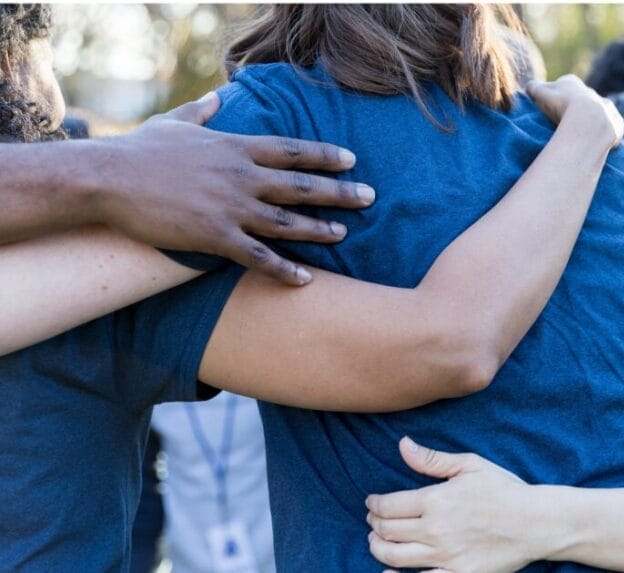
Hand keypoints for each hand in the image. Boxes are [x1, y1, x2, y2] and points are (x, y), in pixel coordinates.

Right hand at [91, 92, 374, 284]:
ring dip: (319, 230)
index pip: (292, 150)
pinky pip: (258, 257)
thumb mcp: (173, 124)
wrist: (108, 179)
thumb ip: (200, 114)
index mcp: (235, 148)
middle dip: (339, 192)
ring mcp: (230, 208)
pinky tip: (305, 279)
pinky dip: (284, 269)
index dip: (325, 155)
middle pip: (301, 186)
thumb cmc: (138, 151)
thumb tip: (214, 100)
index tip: (352, 160)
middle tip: (370, 198)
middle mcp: (241, 177)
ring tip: (344, 235)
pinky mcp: (214, 237)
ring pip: (287, 222)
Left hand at [365, 437, 538, 572]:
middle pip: (387, 530)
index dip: (374, 505)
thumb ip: (433, 459)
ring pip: (394, 557)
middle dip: (374, 524)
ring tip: (376, 542)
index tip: (371, 503)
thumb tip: (402, 445)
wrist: (536, 523)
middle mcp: (435, 529)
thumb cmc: (505, 490)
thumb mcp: (470, 465)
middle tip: (373, 521)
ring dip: (378, 548)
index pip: (388, 505)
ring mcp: (444, 556)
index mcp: (436, 500)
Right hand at [527, 75, 623, 147]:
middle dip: (572, 110)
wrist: (589, 120)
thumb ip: (533, 88)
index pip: (560, 87)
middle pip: (579, 100)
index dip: (553, 97)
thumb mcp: (540, 94)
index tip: (548, 108)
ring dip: (589, 122)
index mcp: (571, 83)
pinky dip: (603, 135)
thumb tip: (530, 87)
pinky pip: (609, 129)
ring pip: (597, 114)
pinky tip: (595, 143)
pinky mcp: (615, 123)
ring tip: (579, 136)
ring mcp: (605, 107)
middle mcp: (591, 92)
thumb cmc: (561, 105)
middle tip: (563, 124)